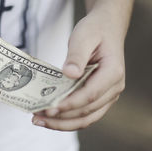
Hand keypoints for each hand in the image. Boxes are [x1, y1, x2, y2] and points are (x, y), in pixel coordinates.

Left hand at [32, 9, 125, 130]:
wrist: (107, 27)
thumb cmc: (95, 30)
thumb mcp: (84, 36)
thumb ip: (77, 55)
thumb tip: (69, 74)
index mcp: (113, 73)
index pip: (90, 95)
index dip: (69, 104)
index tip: (49, 109)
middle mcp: (114, 88)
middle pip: (87, 112)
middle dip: (61, 118)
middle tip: (37, 116)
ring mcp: (108, 96)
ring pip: (86, 118)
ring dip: (62, 123)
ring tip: (39, 120)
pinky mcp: (99, 98)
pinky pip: (84, 114)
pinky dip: (67, 119)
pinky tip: (49, 117)